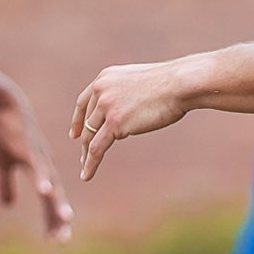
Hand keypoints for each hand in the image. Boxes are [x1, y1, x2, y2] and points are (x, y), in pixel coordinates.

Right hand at [0, 92, 72, 241]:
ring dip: (57, 202)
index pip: (50, 200)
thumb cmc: (6, 132)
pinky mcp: (28, 149)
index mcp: (42, 171)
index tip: (57, 238)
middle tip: (63, 240)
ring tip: (65, 220)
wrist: (5, 104)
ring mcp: (39, 158)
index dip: (53, 219)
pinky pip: (37, 166)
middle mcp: (45, 166)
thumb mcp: (4, 162)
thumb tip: (7, 205)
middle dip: (59, 218)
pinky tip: (45, 192)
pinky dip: (41, 179)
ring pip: (51, 184)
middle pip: (55, 197)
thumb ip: (6, 184)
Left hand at [70, 61, 190, 180]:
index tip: (74, 134)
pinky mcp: (115, 123)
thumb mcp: (140, 84)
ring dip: (86, 155)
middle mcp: (101, 91)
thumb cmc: (170, 84)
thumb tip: (127, 113)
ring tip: (85, 169)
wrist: (179, 84)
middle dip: (83, 140)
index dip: (77, 120)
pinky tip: (87, 175)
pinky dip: (90, 163)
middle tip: (83, 156)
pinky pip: (96, 148)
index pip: (83, 102)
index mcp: (105, 78)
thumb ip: (127, 95)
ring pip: (89, 137)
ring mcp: (106, 107)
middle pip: (87, 122)